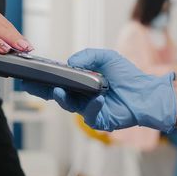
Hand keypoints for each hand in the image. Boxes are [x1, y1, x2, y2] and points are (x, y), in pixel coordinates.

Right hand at [22, 49, 176, 131]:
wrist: (147, 93)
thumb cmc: (128, 76)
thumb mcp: (107, 57)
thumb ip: (88, 55)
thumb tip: (70, 62)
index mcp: (80, 83)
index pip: (57, 81)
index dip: (43, 79)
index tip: (30, 75)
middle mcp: (81, 97)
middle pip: (56, 95)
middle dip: (42, 90)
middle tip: (30, 84)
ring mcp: (88, 109)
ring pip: (69, 106)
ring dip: (63, 98)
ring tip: (58, 90)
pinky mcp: (100, 120)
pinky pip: (91, 115)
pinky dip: (93, 106)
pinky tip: (98, 98)